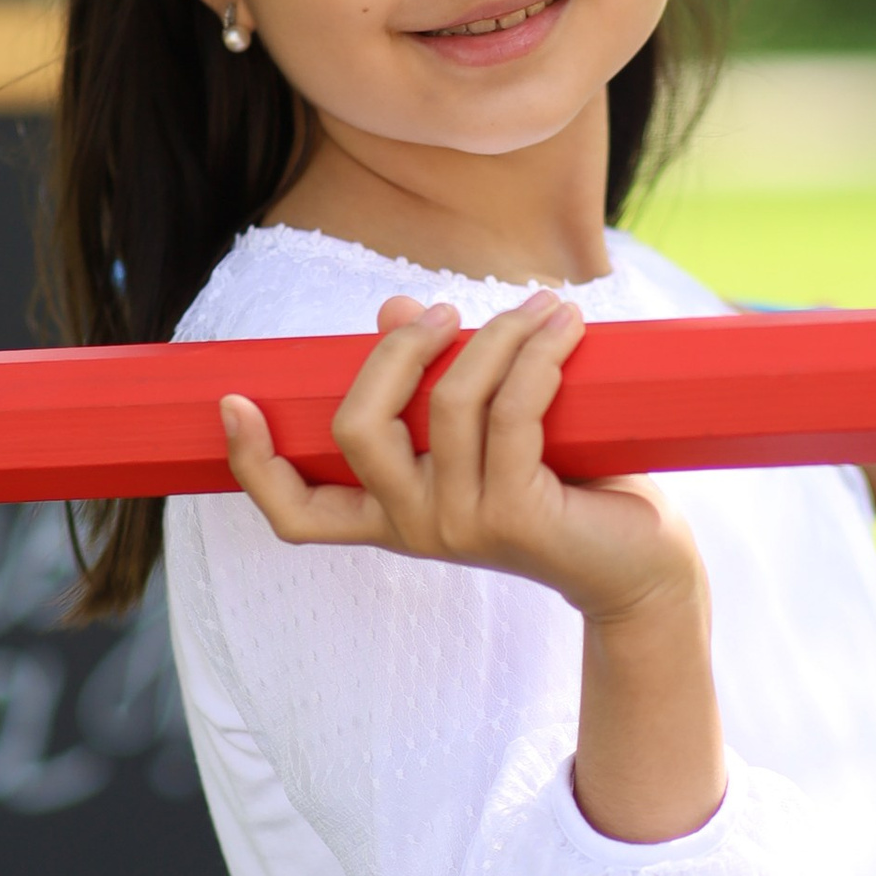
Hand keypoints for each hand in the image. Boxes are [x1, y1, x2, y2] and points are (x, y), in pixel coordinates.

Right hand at [219, 290, 701, 629]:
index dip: (251, 462)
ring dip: (496, 336)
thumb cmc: (566, 492)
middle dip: (397, 351)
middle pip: (357, 428)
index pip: (294, 511)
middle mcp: (412, 529)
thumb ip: (435, 381)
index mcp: (389, 517)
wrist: (642, 568)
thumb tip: (395, 309)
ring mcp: (460, 527)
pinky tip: (566, 328)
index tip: (233, 400)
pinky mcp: (517, 516)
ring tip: (541, 307)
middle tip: (448, 311)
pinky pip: (514, 412)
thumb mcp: (489, 435)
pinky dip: (539, 356)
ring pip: (449, 404)